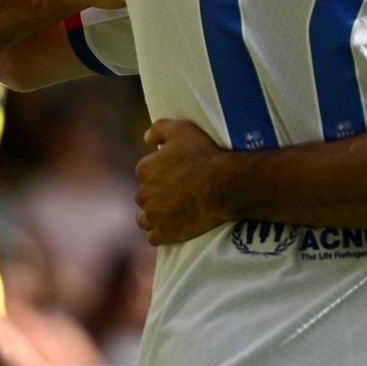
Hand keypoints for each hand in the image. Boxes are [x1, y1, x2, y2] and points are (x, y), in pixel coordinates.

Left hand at [135, 117, 235, 245]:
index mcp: (145, 169)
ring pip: (144, 218)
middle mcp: (143, 194)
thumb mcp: (182, 129)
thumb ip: (159, 129)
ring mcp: (153, 216)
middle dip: (156, 195)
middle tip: (178, 194)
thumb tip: (146, 137)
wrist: (223, 185)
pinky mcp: (164, 234)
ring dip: (154, 216)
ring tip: (171, 214)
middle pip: (145, 196)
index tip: (176, 175)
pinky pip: (153, 237)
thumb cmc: (203, 155)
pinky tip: (171, 228)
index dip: (160, 173)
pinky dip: (160, 233)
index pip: (146, 172)